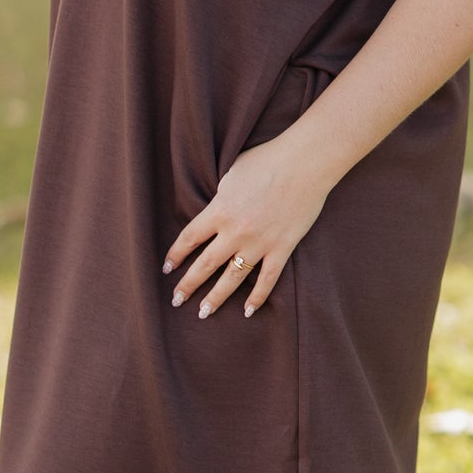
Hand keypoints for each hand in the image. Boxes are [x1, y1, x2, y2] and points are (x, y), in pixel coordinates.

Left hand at [164, 128, 330, 317]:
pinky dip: (257, 297)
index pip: (189, 239)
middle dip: (188, 285)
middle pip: (205, 264)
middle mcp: (235, 232)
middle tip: (176, 300)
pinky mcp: (282, 248)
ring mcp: (259, 243)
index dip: (175, 255)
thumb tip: (216, 208)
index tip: (167, 269)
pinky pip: (267, 279)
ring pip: (232, 278)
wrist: (305, 163)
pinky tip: (247, 311)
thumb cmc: (267, 160)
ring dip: (215, 297)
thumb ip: (221, 196)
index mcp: (219, 210)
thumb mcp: (232, 173)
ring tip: (204, 313)